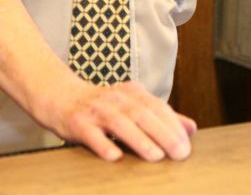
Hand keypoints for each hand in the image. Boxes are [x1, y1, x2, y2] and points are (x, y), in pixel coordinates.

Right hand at [43, 77, 196, 162]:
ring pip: (119, 123)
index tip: (187, 144)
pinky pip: (91, 134)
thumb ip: (160, 116)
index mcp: (131, 93)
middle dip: (163, 133)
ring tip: (155, 156)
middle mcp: (115, 99)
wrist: (60, 95)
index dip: (172, 124)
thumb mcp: (132, 105)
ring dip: (139, 139)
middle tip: (179, 153)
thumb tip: (191, 128)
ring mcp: (96, 110)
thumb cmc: (101, 106)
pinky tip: (114, 157)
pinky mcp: (77, 122)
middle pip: (142, 113)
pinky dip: (103, 144)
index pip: (156, 106)